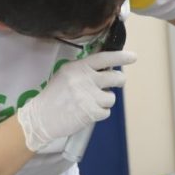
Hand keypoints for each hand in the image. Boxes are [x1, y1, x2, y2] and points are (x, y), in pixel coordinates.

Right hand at [17, 51, 137, 151]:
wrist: (41, 117)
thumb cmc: (54, 95)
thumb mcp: (66, 74)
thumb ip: (85, 69)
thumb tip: (107, 66)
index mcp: (78, 67)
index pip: (104, 58)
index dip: (121, 57)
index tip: (133, 57)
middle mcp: (85, 80)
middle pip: (116, 78)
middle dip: (119, 80)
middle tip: (115, 82)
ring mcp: (89, 97)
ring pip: (112, 97)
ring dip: (105, 101)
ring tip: (91, 102)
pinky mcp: (92, 112)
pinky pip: (106, 112)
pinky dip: (99, 113)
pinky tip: (87, 112)